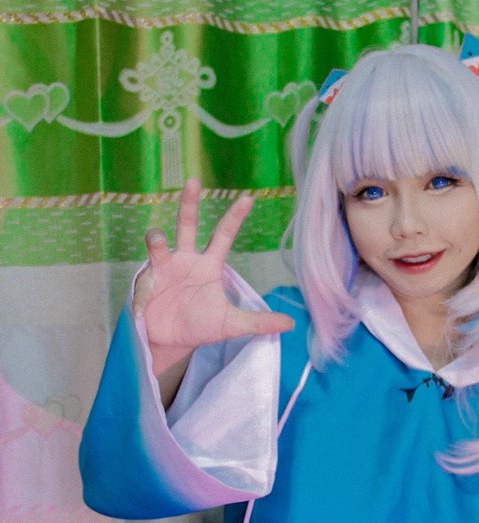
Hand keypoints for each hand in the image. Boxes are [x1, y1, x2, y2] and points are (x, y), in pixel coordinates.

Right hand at [133, 179, 293, 379]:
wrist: (171, 341)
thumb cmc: (201, 326)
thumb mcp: (231, 324)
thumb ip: (258, 321)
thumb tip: (291, 323)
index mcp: (209, 265)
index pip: (223, 235)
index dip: (234, 217)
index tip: (248, 198)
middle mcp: (186, 259)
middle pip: (187, 225)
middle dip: (189, 203)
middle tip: (194, 181)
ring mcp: (163, 267)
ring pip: (157, 242)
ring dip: (156, 240)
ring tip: (156, 241)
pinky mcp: (145, 281)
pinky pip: (143, 281)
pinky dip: (143, 295)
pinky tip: (144, 311)